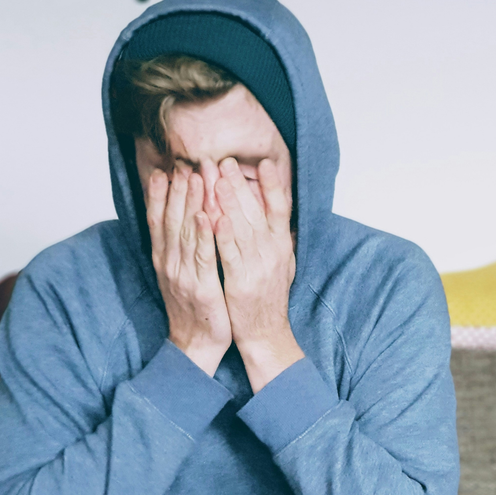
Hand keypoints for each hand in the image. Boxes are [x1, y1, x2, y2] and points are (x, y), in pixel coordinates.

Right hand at [147, 169, 231, 375]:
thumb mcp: (180, 274)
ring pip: (185, 232)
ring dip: (190, 203)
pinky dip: (203, 235)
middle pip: (170, 220)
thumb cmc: (194, 308)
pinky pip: (203, 256)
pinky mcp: (201, 287)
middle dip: (177, 190)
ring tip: (195, 177)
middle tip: (183, 163)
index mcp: (164, 260)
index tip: (163, 170)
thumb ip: (179, 248)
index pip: (158, 221)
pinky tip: (206, 215)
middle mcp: (169, 264)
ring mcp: (183, 275)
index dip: (160, 195)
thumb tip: (181, 220)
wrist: (195, 345)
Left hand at [214, 157, 302, 391]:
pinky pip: (230, 254)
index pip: (281, 208)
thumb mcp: (282, 264)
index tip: (264, 162)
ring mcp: (258, 267)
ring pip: (242, 228)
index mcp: (282, 246)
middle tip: (224, 161)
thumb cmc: (268, 298)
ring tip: (216, 178)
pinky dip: (223, 235)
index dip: (273, 185)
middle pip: (257, 211)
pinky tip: (213, 217)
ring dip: (229, 202)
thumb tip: (277, 212)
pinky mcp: (241, 282)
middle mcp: (273, 253)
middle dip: (240, 184)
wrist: (266, 334)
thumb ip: (277, 238)